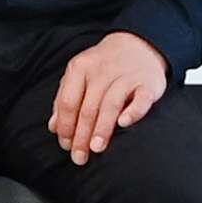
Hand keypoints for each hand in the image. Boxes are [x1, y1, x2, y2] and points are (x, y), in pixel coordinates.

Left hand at [46, 29, 169, 161]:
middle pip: (87, 107)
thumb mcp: (79, 75)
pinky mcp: (148, 83)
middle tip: (79, 157)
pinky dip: (133, 111)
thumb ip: (65, 99)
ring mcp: (126, 76)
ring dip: (102, 128)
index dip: (65, 126)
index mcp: (79, 68)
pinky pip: (140, 99)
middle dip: (81, 135)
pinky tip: (124, 124)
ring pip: (110, 104)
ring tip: (96, 149)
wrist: (138, 45)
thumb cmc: (104, 67)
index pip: (68, 102)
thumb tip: (53, 127)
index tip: (65, 146)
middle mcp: (101, 71)